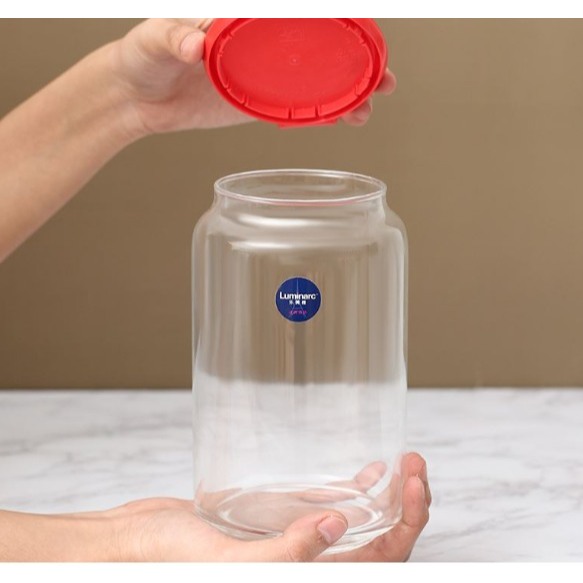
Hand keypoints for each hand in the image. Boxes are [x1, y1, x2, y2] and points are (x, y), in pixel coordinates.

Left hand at [110, 19, 396, 136]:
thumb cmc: (141, 57)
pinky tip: (343, 120)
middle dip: (354, 59)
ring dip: (345, 92)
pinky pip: (295, 108)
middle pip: (317, 46)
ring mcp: (262, 74)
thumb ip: (172, 37)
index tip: (362, 27)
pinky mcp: (257, 103)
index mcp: (243, 19)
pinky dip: (320, 114)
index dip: (333, 20)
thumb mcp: (153, 39)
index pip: (297, 14)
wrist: (136, 98)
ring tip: (368, 104)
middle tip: (380, 74)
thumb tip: (193, 44)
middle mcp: (260, 43)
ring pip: (313, 80)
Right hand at [111, 452, 428, 561]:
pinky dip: (348, 494)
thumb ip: (287, 553)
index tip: (415, 483)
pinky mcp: (278, 521)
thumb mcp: (230, 563)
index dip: (406, 524)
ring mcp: (294, 543)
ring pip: (355, 525)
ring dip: (382, 496)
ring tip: (396, 462)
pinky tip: (357, 475)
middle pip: (377, 541)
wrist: (134, 541)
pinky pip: (324, 510)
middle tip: (413, 462)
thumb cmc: (169, 562)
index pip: (380, 564)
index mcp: (306, 582)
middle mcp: (307, 567)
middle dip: (403, 502)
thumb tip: (336, 527)